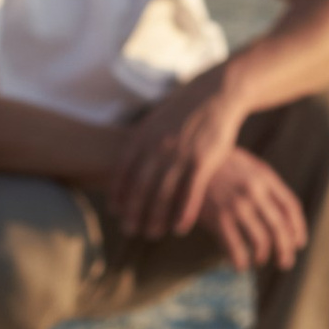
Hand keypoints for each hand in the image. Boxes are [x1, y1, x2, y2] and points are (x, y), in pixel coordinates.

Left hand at [105, 73, 246, 240]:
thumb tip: (122, 161)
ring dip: (156, 217)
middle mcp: (158, 147)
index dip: (117, 193)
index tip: (114, 211)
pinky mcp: (203, 160)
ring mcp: (180, 154)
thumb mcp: (154, 121)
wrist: (214, 94)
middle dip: (133, 211)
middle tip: (129, 230)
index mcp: (142, 137)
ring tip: (152, 234)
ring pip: (163, 193)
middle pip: (140, 187)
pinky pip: (190, 193)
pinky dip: (183, 213)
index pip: (122, 171)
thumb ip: (138, 142)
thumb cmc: (181, 111)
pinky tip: (178, 228)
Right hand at [156, 138, 308, 271]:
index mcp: (264, 177)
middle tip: (284, 263)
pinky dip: (240, 261)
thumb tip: (278, 206)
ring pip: (261, 241)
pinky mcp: (217, 217)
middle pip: (280, 228)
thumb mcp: (244, 163)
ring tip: (258, 261)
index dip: (297, 228)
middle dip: (285, 250)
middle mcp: (254, 192)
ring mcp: (236, 205)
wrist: (183, 157)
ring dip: (262, 256)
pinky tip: (238, 265)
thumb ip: (262, 181)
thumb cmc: (214, 162)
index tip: (298, 243)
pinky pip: (236, 248)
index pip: (290, 207)